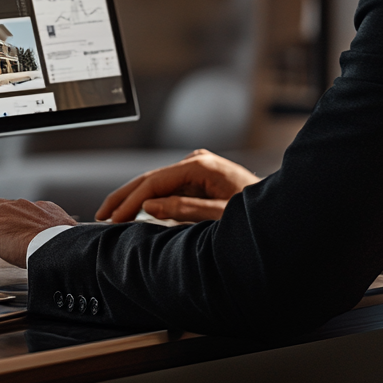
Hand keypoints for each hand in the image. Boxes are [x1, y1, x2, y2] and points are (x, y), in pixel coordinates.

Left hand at [0, 198, 75, 266]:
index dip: (9, 225)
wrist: (57, 247)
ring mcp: (5, 211)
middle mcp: (22, 206)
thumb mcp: (61, 240)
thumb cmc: (63, 248)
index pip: (19, 212)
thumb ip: (53, 240)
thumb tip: (53, 252)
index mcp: (41, 209)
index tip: (7, 237)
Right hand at [95, 149, 259, 223]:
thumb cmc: (256, 212)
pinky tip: (135, 211)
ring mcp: (197, 170)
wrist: (280, 210)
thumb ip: (184, 210)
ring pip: (156, 184)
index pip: (155, 181)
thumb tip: (150, 206)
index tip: (114, 219)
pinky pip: (168, 190)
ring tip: (111, 214)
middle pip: (151, 178)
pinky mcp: (199, 180)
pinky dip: (150, 201)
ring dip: (134, 199)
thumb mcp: (219, 214)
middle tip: (101, 215)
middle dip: (125, 197)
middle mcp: (196, 163)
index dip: (131, 201)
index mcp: (200, 166)